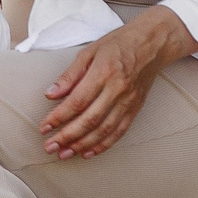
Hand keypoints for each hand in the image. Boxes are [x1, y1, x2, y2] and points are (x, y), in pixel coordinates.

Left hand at [38, 6, 197, 158]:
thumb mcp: (89, 52)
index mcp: (103, 73)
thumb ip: (70, 75)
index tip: (44, 127)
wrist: (153, 44)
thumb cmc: (118, 44)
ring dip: (82, 145)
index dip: (59, 117)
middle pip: (89, 120)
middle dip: (67, 137)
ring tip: (65, 154)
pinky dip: (103, 145)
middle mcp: (117, 90)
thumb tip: (50, 94)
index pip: (77, 101)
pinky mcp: (136, 108)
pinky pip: (119, 131)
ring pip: (104, 130)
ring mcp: (128, 101)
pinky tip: (88, 152)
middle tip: (50, 147)